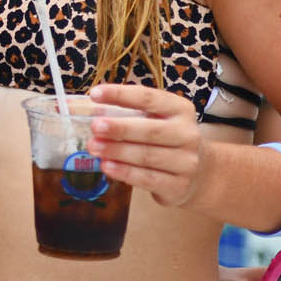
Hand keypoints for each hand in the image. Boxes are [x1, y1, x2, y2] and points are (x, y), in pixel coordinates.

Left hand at [86, 82, 204, 207]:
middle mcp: (187, 134)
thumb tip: (82, 107)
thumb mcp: (153, 120)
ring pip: (147, 156)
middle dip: (120, 128)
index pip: (149, 98)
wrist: (199, 173)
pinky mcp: (179, 185)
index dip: (121, 95)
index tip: (95, 94)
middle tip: (95, 127)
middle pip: (151, 130)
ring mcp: (186, 162)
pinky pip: (148, 178)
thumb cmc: (164, 139)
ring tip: (93, 147)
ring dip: (117, 151)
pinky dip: (125, 172)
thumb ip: (124, 113)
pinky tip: (107, 166)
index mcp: (179, 109)